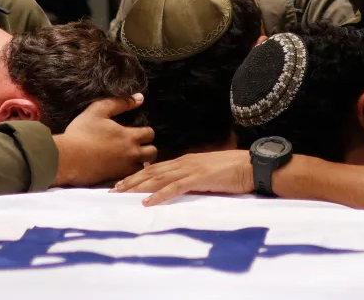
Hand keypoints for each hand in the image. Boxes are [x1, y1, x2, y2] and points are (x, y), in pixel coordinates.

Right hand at [53, 93, 155, 186]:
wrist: (67, 157)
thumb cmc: (81, 132)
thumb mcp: (98, 110)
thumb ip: (120, 102)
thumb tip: (139, 98)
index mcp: (129, 136)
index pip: (150, 134)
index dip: (146, 131)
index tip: (137, 131)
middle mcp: (131, 154)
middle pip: (152, 153)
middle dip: (148, 148)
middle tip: (137, 146)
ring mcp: (124, 168)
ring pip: (142, 167)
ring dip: (139, 162)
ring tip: (129, 157)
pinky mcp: (115, 179)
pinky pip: (130, 177)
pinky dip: (128, 172)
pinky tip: (119, 167)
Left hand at [110, 150, 253, 205]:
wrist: (251, 166)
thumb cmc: (232, 171)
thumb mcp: (206, 173)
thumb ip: (191, 177)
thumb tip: (178, 186)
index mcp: (185, 160)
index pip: (156, 168)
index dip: (137, 175)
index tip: (122, 183)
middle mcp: (184, 162)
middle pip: (151, 171)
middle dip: (131, 180)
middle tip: (113, 189)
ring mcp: (190, 169)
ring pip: (158, 178)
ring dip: (139, 186)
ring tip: (122, 194)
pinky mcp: (199, 178)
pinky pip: (175, 187)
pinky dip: (159, 195)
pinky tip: (148, 202)